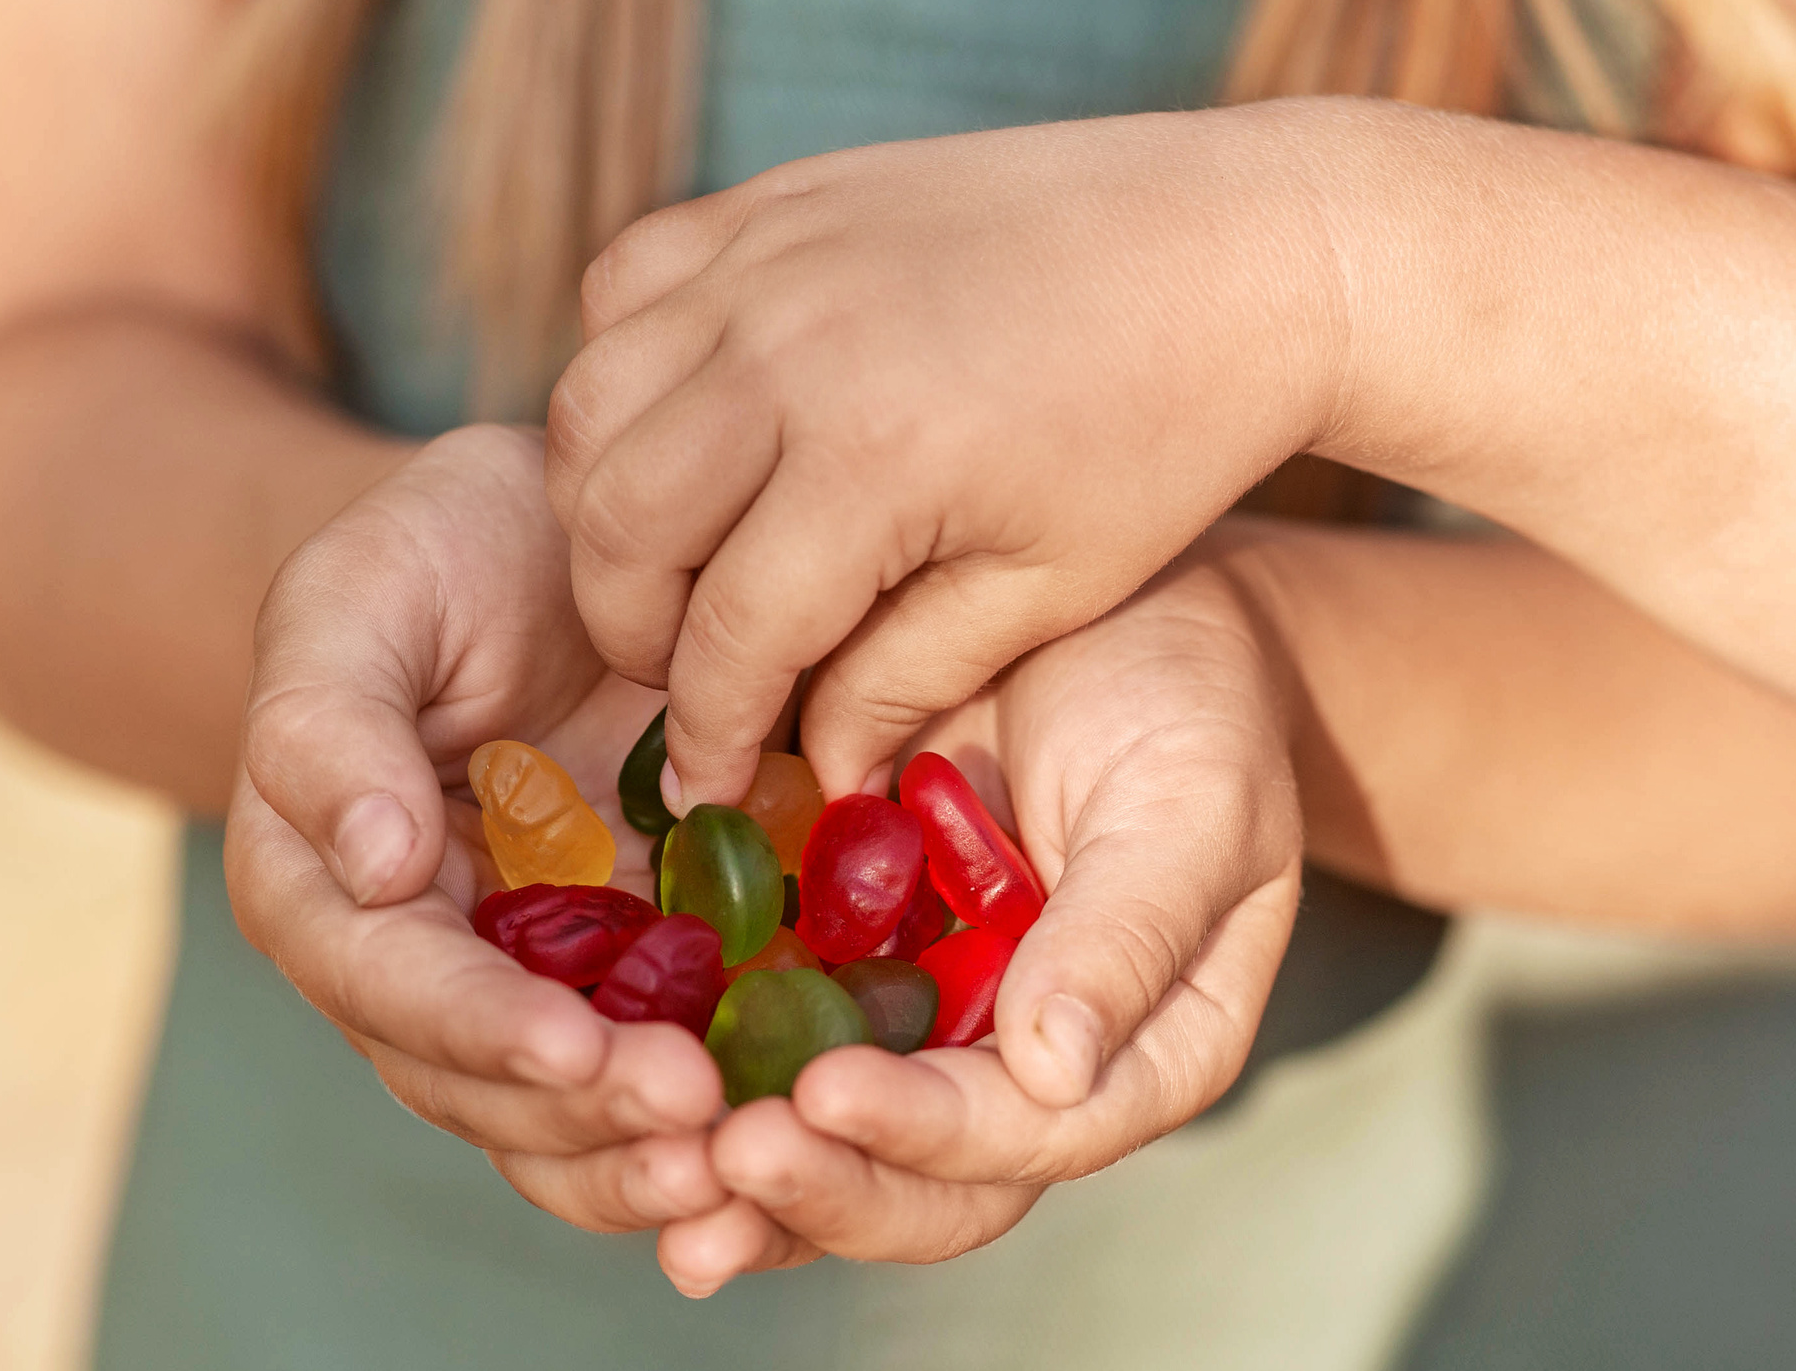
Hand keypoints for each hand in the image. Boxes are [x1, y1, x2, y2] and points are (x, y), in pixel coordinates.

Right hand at [225, 426, 747, 1254]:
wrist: (559, 536)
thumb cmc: (433, 551)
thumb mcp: (358, 599)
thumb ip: (333, 728)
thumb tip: (374, 868)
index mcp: (326, 886)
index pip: (388, 982)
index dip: (476, 1026)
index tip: (571, 1049)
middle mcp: (424, 962)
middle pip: (481, 1083)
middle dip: (583, 1117)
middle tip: (695, 1119)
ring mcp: (538, 978)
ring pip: (569, 1115)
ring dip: (646, 1154)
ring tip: (742, 1159)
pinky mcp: (644, 967)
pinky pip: (669, 1064)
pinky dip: (721, 1113)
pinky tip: (793, 1127)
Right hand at [545, 103, 1353, 806]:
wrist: (1235, 246)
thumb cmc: (1165, 435)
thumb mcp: (1051, 590)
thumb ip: (909, 681)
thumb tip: (815, 770)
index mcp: (874, 457)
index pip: (726, 632)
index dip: (705, 729)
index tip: (706, 782)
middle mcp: (792, 344)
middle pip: (620, 521)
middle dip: (631, 628)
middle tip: (689, 671)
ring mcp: (772, 257)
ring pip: (590, 404)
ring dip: (608, 505)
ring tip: (677, 561)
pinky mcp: (775, 201)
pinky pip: (626, 286)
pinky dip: (625, 368)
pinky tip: (689, 426)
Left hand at [653, 540, 1305, 1290]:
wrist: (1111, 611)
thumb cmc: (1189, 700)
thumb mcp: (1187, 803)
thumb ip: (1126, 933)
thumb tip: (1054, 1075)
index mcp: (1132, 1058)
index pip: (1024, 1138)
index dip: (924, 1133)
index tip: (823, 1095)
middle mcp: (1018, 1068)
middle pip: (917, 1183)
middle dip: (816, 1184)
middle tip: (715, 1154)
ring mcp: (920, 1017)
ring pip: (829, 1135)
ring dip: (737, 1163)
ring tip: (652, 1162)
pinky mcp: (836, 953)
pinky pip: (761, 1033)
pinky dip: (693, 1062)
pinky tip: (606, 1066)